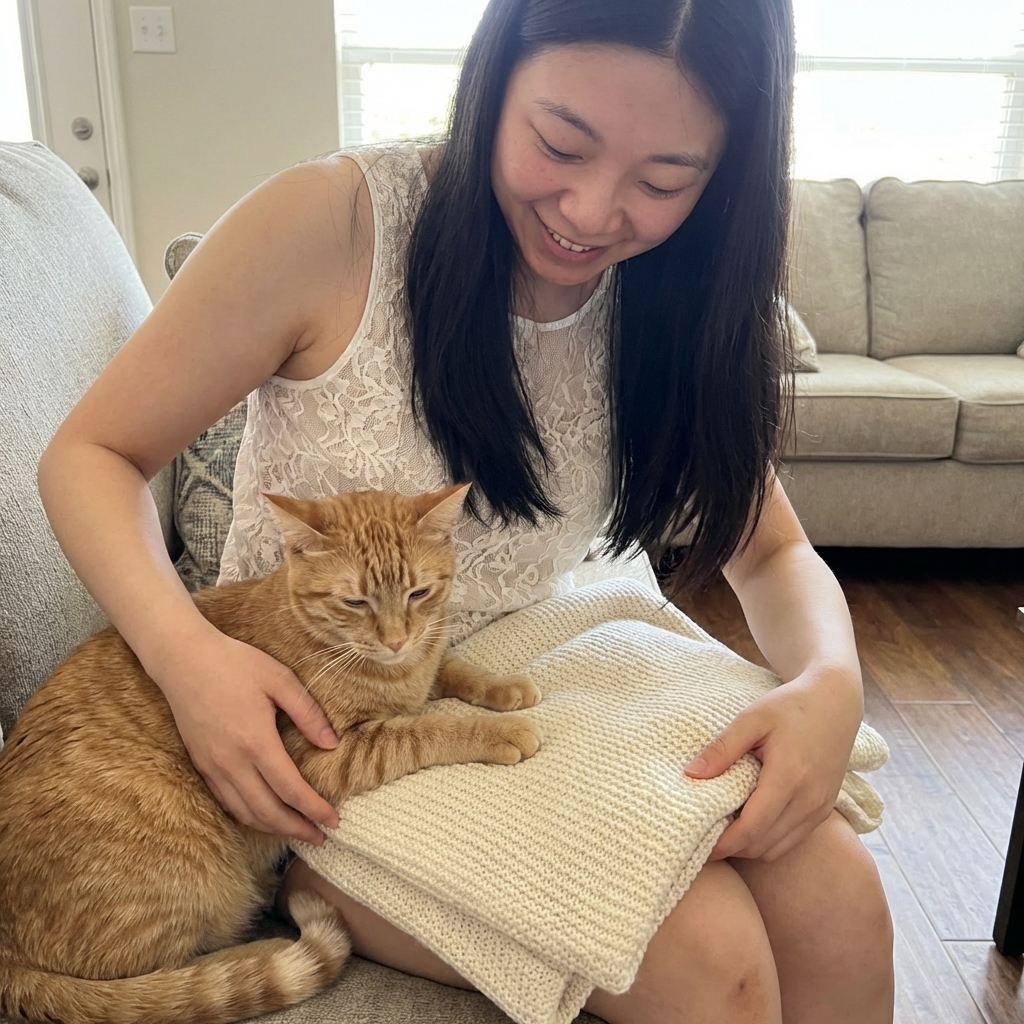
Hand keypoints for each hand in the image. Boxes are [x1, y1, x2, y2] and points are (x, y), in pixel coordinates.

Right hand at [152, 627, 340, 844]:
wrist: (184, 658)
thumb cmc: (236, 663)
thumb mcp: (280, 678)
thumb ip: (308, 713)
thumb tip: (332, 744)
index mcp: (255, 740)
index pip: (290, 789)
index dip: (314, 809)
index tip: (334, 820)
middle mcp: (231, 761)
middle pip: (267, 811)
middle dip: (296, 829)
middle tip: (321, 837)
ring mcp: (212, 765)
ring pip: (244, 812)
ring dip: (272, 827)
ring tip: (297, 831)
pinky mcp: (200, 764)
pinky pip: (227, 801)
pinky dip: (248, 815)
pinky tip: (264, 815)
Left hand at [684, 667, 862, 861]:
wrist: (836, 701)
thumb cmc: (790, 706)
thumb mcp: (751, 718)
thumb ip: (722, 748)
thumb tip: (691, 774)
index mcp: (789, 777)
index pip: (751, 828)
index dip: (723, 843)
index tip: (697, 844)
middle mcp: (809, 800)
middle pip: (762, 845)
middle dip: (731, 849)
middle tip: (703, 839)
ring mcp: (820, 807)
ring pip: (777, 847)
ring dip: (748, 847)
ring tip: (722, 831)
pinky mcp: (825, 809)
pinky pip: (792, 839)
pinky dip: (767, 840)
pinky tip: (748, 822)